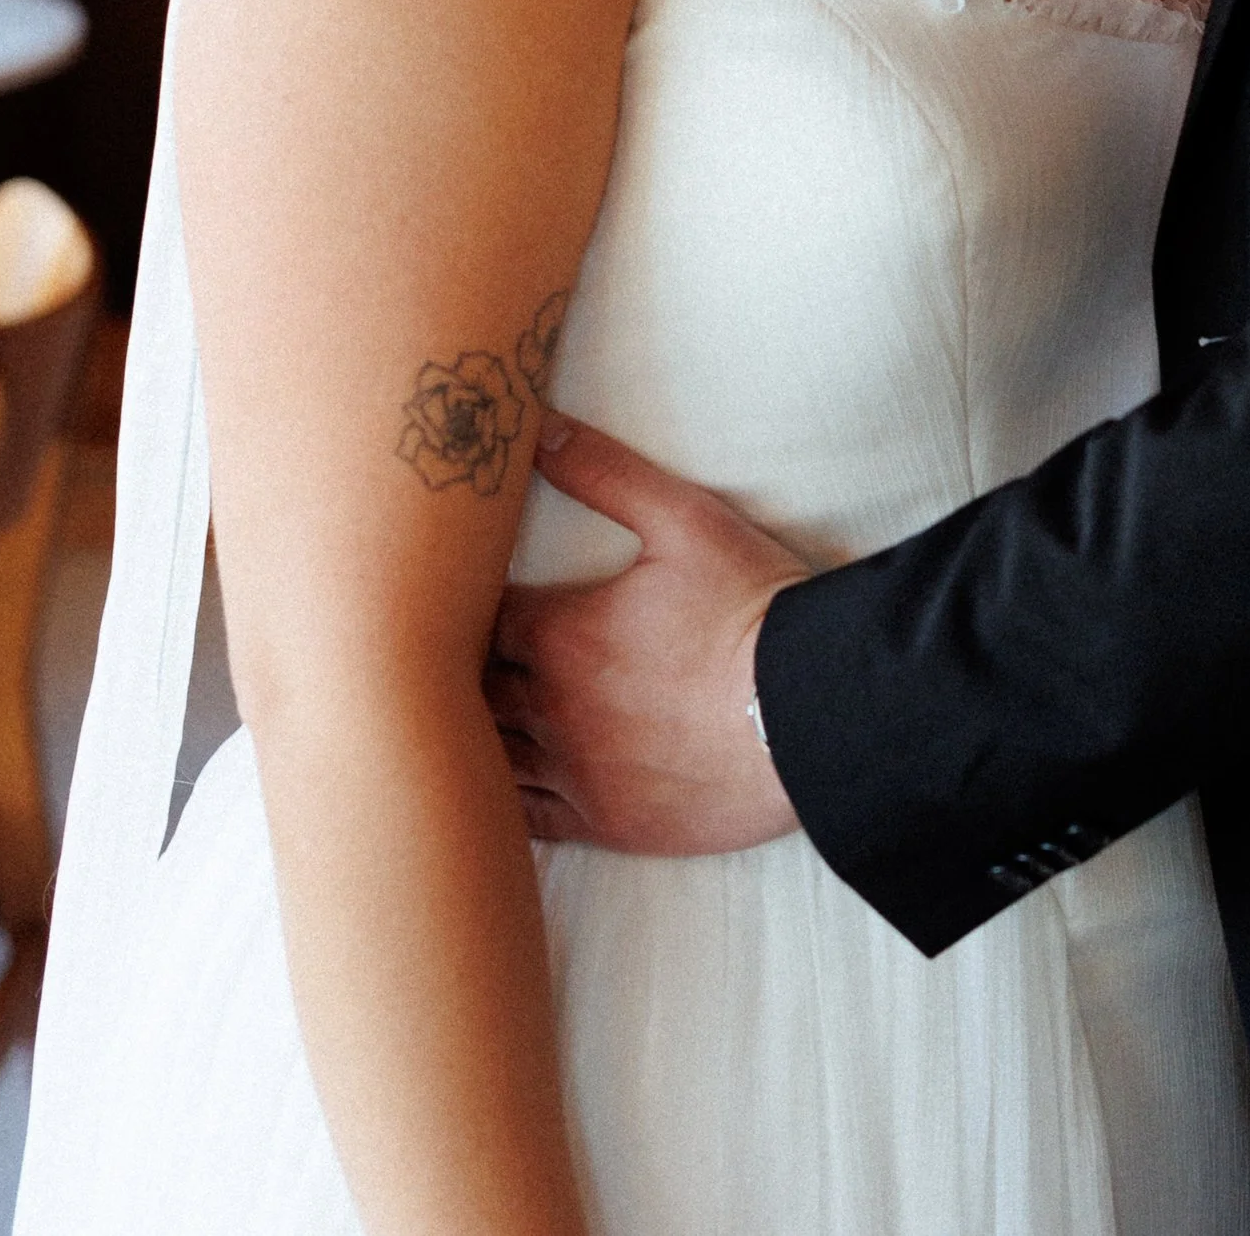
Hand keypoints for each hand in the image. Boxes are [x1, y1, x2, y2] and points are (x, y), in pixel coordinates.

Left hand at [484, 419, 806, 853]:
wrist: (813, 709)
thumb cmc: (749, 608)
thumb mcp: (682, 517)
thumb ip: (603, 470)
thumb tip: (538, 426)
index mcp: (559, 635)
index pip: (473, 619)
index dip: (458, 604)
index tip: (452, 593)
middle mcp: (552, 710)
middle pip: (466, 692)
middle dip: (453, 672)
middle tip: (436, 658)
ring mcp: (577, 774)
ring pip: (486, 760)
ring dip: (468, 738)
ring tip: (453, 722)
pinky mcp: (606, 822)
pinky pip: (526, 821)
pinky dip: (500, 802)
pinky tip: (489, 793)